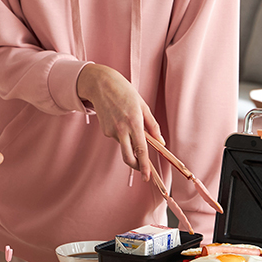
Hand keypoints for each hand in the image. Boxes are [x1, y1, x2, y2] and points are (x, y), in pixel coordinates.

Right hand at [76, 63, 162, 182]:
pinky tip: (118, 119)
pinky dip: (121, 134)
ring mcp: (111, 131)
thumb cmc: (125, 92)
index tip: (147, 177)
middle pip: (128, 157)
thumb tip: (160, 142)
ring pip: (123, 145)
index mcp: (134, 123)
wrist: (101, 84)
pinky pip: (117, 137)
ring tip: (127, 121)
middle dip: (136, 166)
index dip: (144, 165)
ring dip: (129, 142)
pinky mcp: (105, 130)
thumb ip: (152, 125)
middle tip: (142, 169)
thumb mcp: (143, 105)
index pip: (141, 149)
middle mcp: (122, 129)